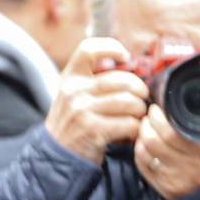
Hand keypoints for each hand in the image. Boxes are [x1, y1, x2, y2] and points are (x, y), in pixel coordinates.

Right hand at [48, 38, 147, 164]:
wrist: (57, 152)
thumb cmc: (75, 120)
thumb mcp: (75, 93)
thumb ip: (95, 79)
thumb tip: (130, 64)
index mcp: (71, 76)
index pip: (89, 49)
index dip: (112, 48)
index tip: (126, 58)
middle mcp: (75, 90)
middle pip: (123, 80)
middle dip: (140, 90)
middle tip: (141, 99)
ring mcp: (83, 110)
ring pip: (130, 102)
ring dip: (140, 112)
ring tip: (136, 117)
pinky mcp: (93, 130)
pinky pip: (129, 124)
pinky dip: (136, 129)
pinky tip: (131, 132)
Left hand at [135, 104, 199, 199]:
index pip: (170, 131)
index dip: (158, 117)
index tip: (158, 108)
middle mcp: (190, 167)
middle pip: (153, 139)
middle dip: (147, 122)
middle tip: (150, 114)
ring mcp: (176, 179)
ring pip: (145, 151)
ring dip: (142, 136)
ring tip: (147, 127)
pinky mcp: (165, 188)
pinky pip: (143, 166)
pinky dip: (140, 152)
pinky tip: (146, 145)